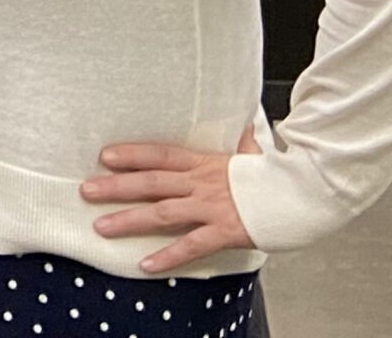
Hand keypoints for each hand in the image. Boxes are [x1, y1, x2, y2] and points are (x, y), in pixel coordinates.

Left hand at [83, 125, 261, 272]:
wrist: (305, 195)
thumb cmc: (276, 178)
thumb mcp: (254, 156)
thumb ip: (243, 143)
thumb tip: (245, 127)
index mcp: (205, 163)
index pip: (160, 154)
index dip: (131, 154)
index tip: (104, 156)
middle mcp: (202, 183)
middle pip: (151, 183)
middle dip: (116, 186)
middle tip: (86, 191)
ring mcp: (212, 207)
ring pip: (163, 213)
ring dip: (130, 220)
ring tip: (102, 227)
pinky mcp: (225, 231)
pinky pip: (191, 245)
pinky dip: (168, 256)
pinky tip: (146, 264)